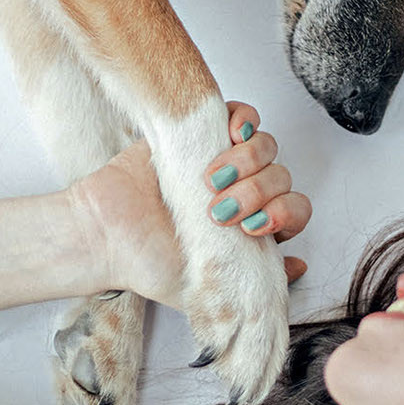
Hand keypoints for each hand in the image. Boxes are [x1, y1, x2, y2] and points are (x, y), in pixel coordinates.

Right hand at [73, 102, 311, 309]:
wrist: (105, 234)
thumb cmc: (148, 265)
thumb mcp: (207, 289)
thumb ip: (252, 285)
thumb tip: (299, 269)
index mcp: (250, 230)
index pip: (294, 212)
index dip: (285, 215)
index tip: (256, 227)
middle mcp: (241, 195)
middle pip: (282, 178)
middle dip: (260, 193)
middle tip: (222, 209)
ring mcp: (223, 162)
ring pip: (266, 147)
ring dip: (251, 161)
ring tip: (214, 177)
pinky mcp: (200, 134)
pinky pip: (241, 115)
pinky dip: (246, 119)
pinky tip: (234, 133)